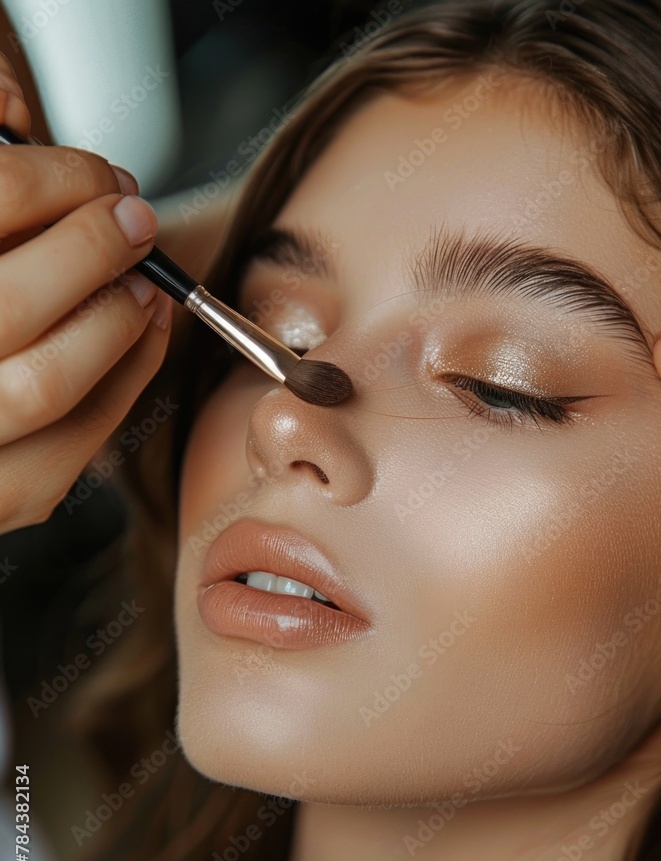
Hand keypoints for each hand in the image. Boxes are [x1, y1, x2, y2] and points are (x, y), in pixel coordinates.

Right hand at [0, 52, 172, 532]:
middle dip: (91, 249)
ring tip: (144, 287)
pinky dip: (123, 386)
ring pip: (46, 383)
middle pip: (10, 303)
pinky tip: (143, 338)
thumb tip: (12, 109)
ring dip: (116, 323)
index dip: (57, 180)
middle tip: (135, 222)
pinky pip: (70, 449)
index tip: (103, 177)